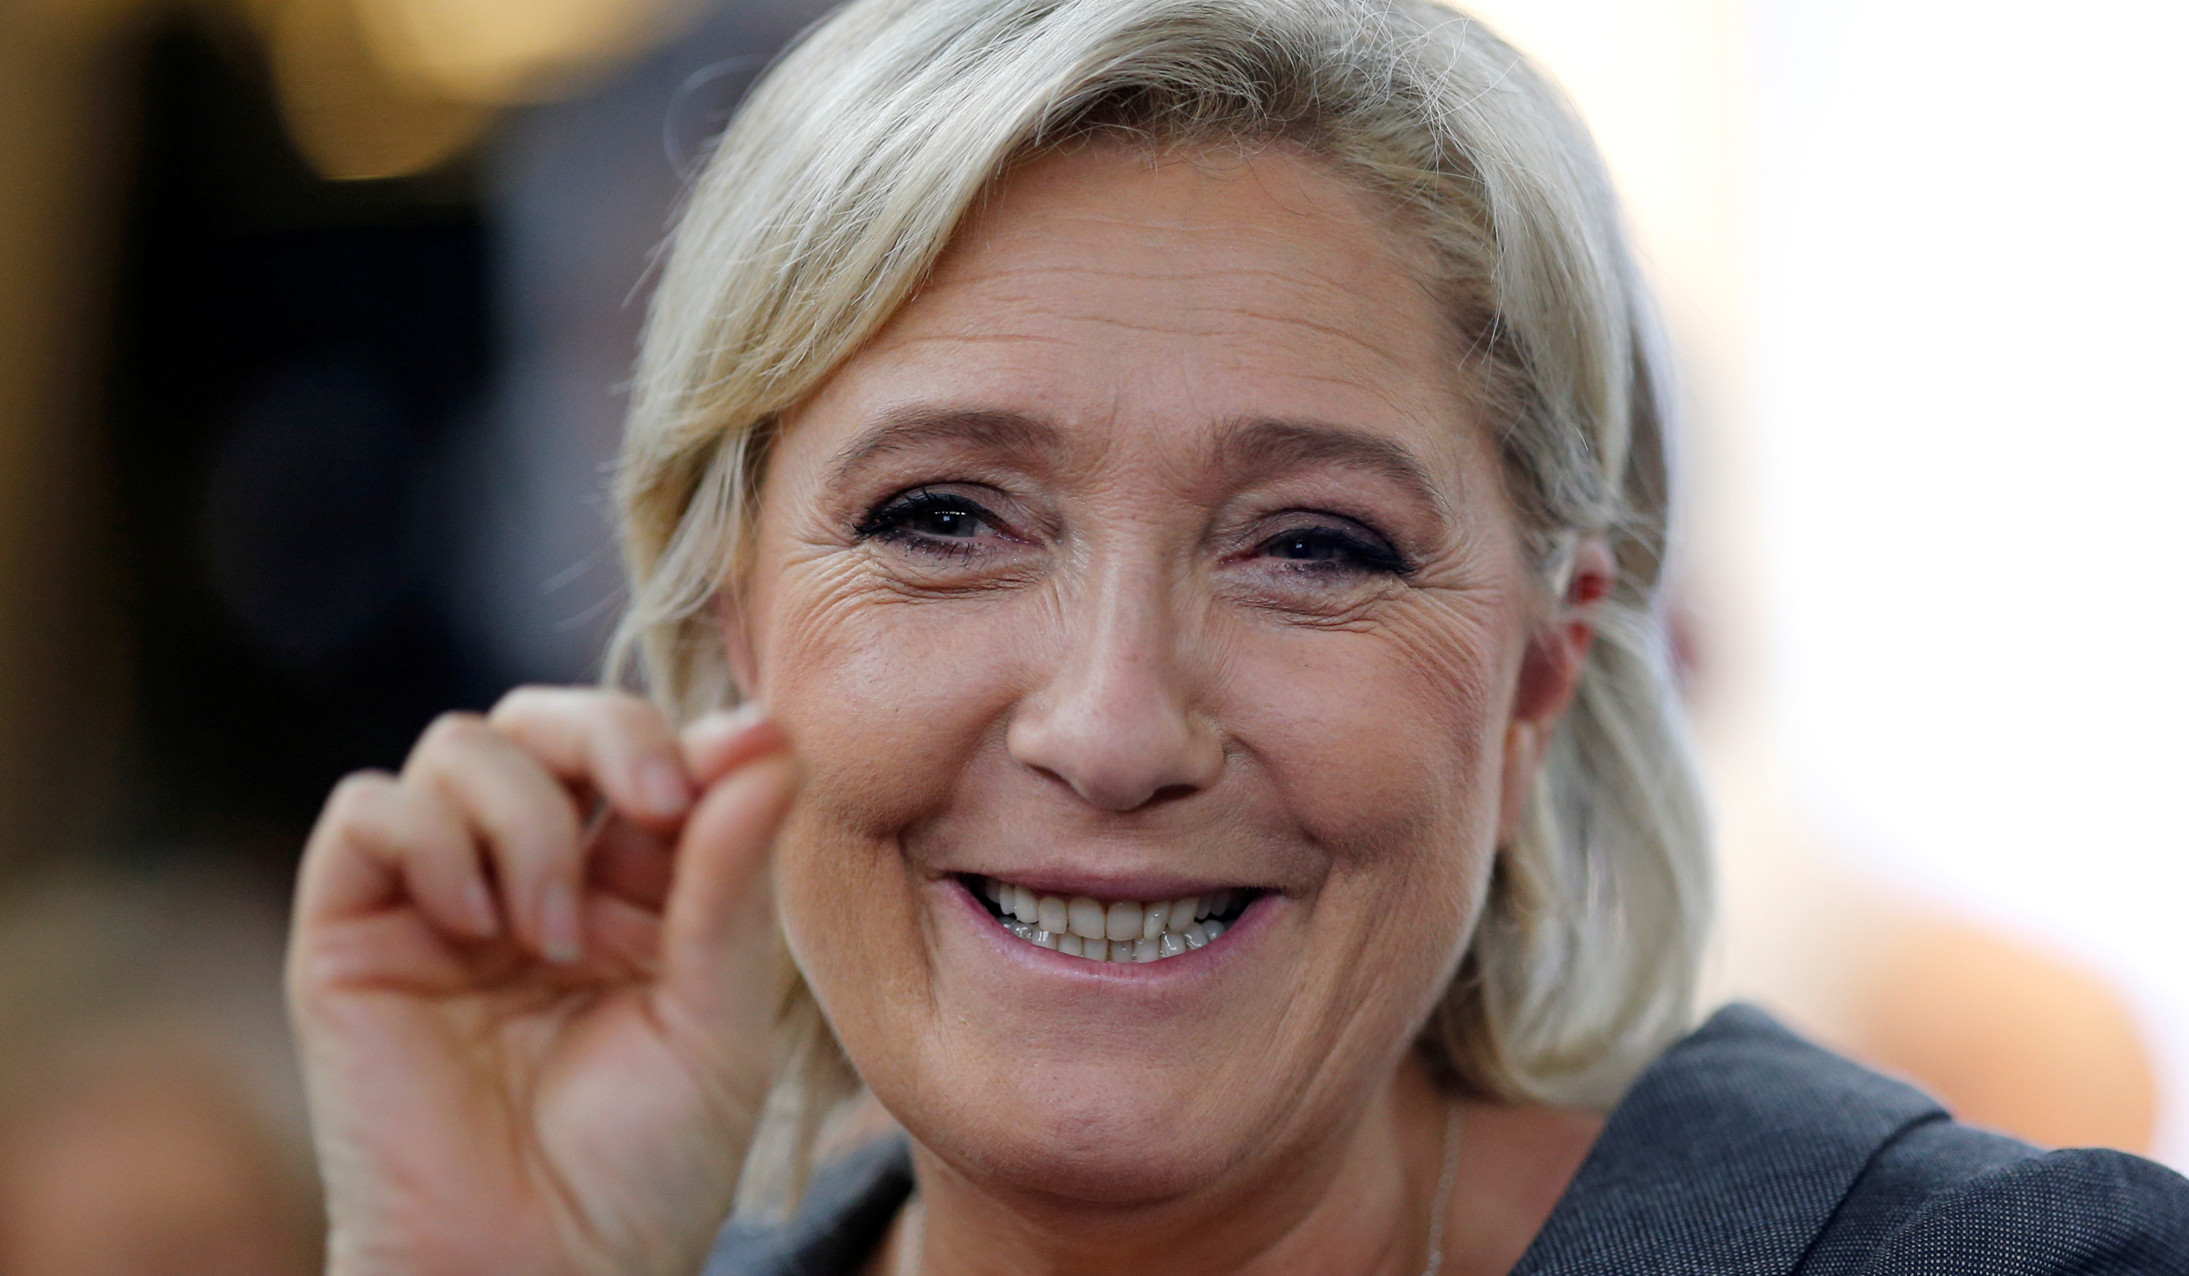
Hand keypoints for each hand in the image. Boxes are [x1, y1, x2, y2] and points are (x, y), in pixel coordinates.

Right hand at [286, 688, 797, 1275]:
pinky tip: (475, 925)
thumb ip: (730, 876)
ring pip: (462, 746)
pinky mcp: (352, 932)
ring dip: (522, 817)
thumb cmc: (643, 1168)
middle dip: (607, 735)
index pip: (646, 755)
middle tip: (654, 803)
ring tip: (550, 937)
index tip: (743, 756)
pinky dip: (425, 837)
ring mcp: (441, 898)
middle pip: (548, 719)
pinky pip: (367, 810)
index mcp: (635, 889)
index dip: (683, 741)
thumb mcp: (719, 1014)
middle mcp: (534, 876)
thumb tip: (769, 735)